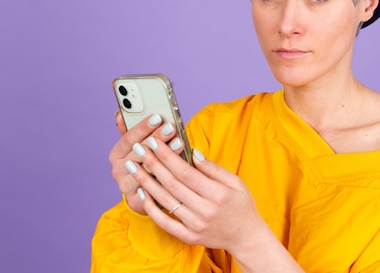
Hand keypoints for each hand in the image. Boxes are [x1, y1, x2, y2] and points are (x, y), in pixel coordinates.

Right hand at [109, 112, 178, 213]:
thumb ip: (132, 130)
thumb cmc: (145, 162)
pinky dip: (167, 176)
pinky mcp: (136, 201)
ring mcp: (126, 187)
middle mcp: (118, 170)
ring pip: (148, 170)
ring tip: (180, 142)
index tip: (157, 117)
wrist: (147, 194)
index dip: (143, 127)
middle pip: (139, 152)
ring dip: (165, 156)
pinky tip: (180, 166)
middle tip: (172, 127)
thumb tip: (120, 114)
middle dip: (157, 139)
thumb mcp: (138, 145)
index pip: (128, 138)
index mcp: (117, 154)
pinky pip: (154, 187)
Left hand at [125, 137, 265, 252]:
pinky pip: (165, 222)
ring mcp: (195, 225)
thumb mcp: (235, 182)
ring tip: (134, 167)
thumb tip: (193, 152)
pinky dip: (151, 208)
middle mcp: (204, 210)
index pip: (185, 172)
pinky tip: (142, 193)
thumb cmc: (242, 205)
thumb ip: (213, 168)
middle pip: (172, 184)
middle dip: (153, 164)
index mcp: (217, 194)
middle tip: (139, 148)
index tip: (155, 142)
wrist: (246, 236)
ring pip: (165, 201)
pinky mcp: (189, 237)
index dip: (167, 156)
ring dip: (146, 182)